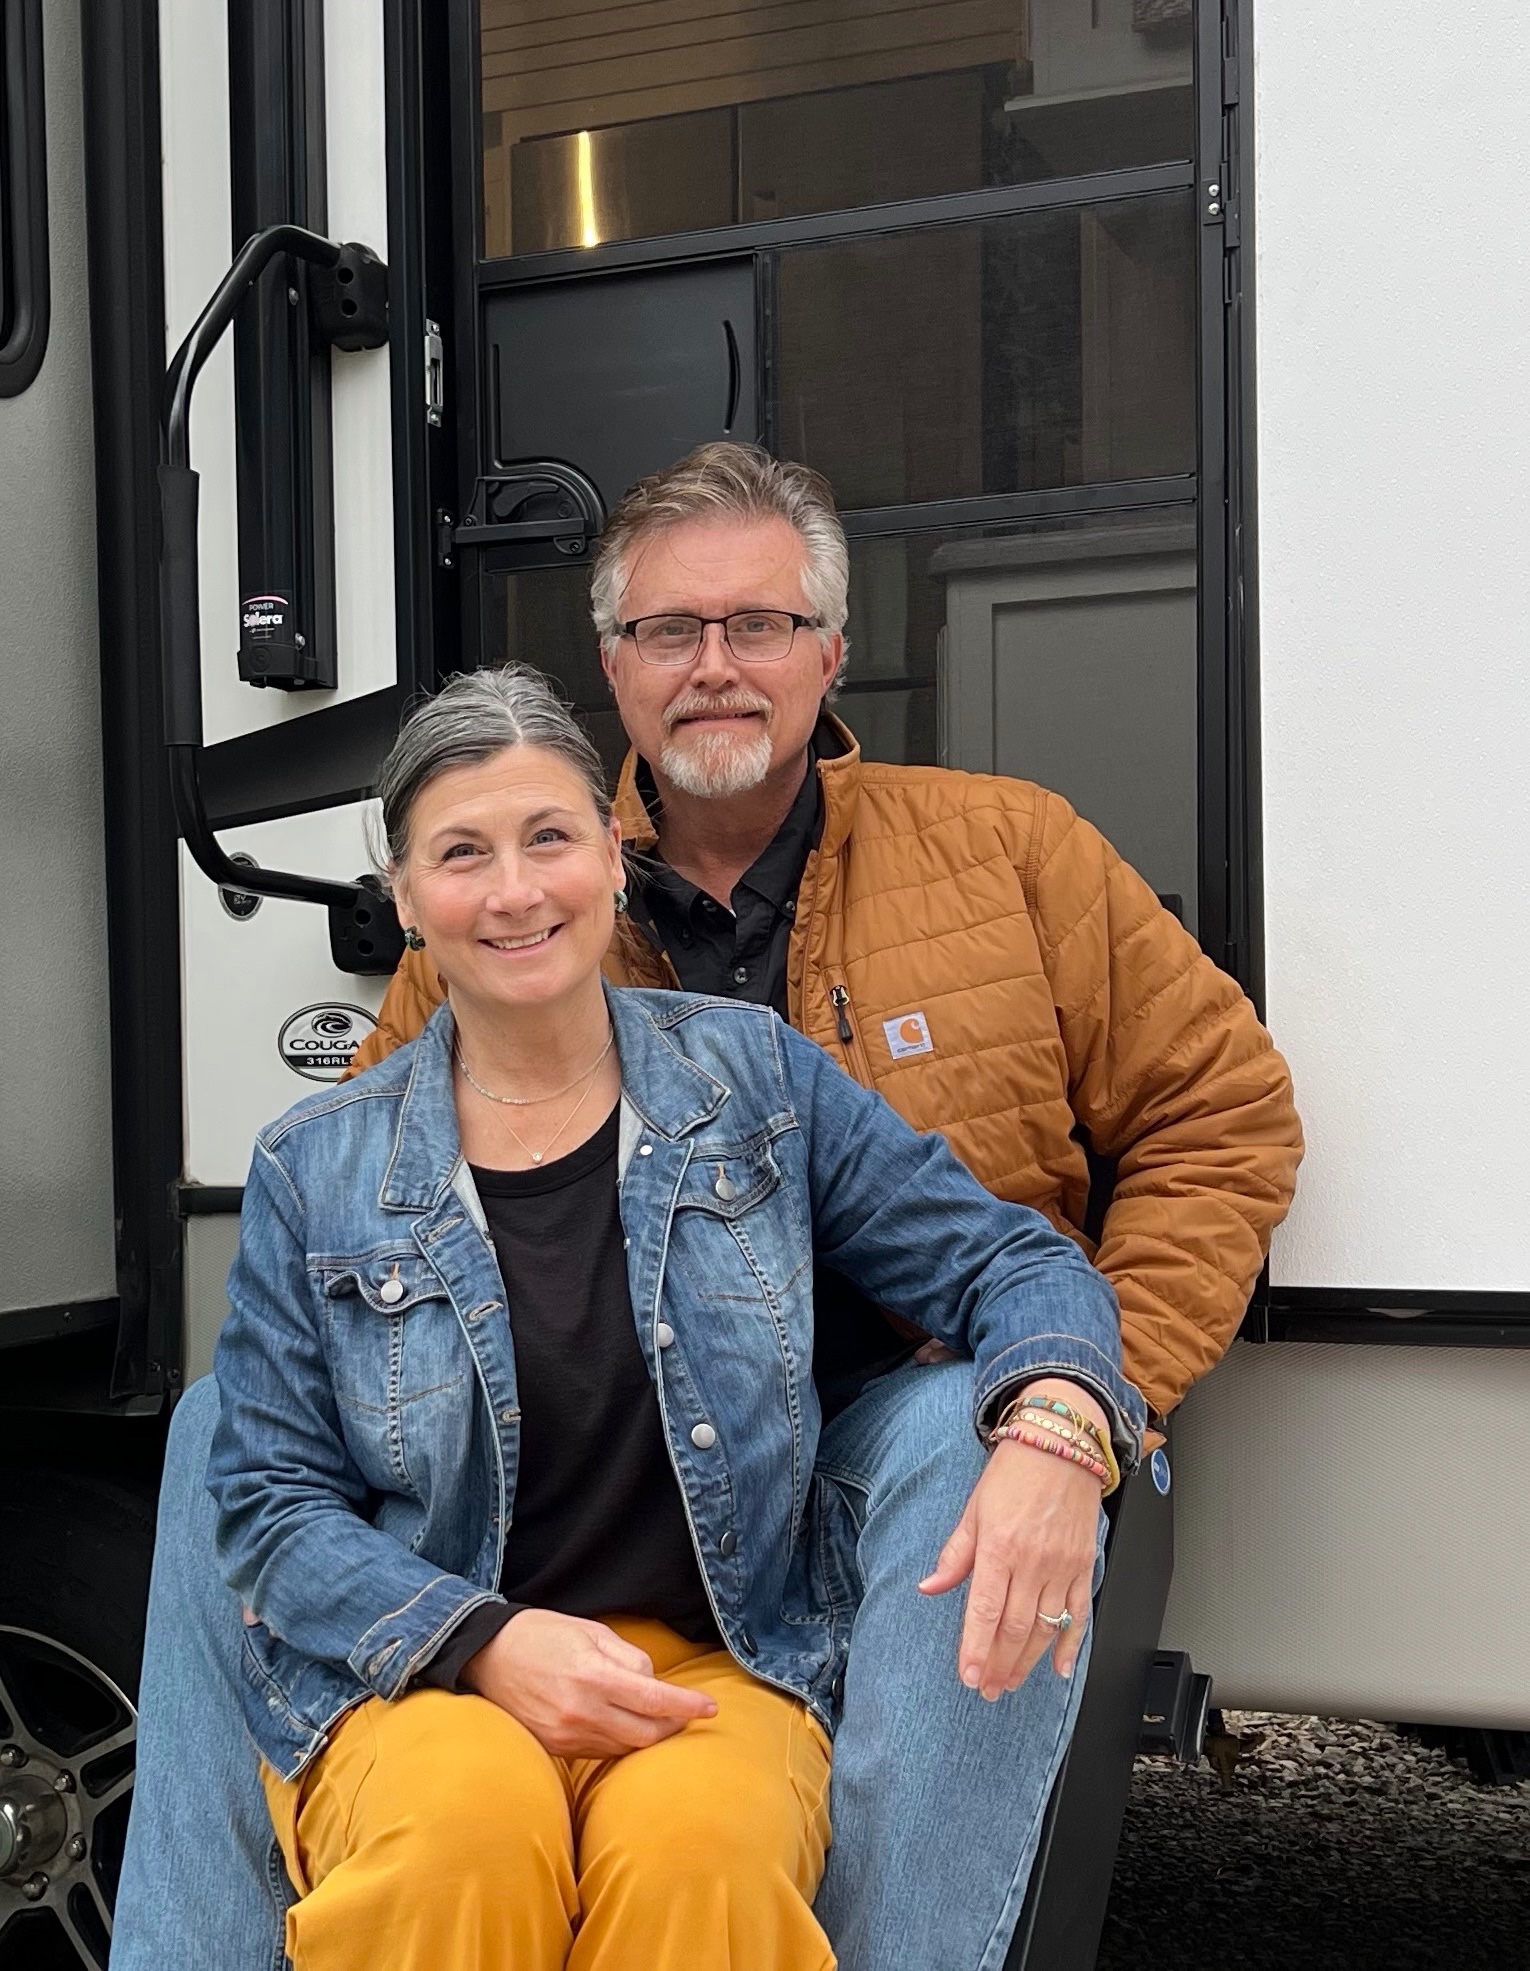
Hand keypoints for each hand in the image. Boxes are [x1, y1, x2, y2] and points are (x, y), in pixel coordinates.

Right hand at [461, 1608, 716, 1758]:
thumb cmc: (543, 1635)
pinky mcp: (555, 1749)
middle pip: (646, 1734)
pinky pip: (601, 1753)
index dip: (688, 1706)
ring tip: (659, 1719)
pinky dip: (621, 1742)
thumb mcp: (591, 1631)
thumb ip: (629, 1657)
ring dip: (648, 1736)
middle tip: (687, 1713)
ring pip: (626, 1748)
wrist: (488, 1656)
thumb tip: (655, 1683)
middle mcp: (581, 1712)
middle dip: (673, 1726)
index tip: (711, 1709)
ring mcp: (567, 1736)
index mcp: (593, 1676)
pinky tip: (625, 1726)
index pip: (655, 1701)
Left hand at [919, 1379, 1106, 1697]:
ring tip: (1010, 1683)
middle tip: (987, 1689)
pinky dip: (1071, 1644)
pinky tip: (1060, 1669)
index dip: (976, 1648)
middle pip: (1016, 1627)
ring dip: (1027, 1662)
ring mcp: (1062, 1565)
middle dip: (999, 1664)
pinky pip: (1079, 1613)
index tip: (969, 1676)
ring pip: (1046, 1627)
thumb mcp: (974, 1509)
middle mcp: (1033, 1560)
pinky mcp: (1085, 1565)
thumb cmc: (1014, 1472)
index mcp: (1000, 1546)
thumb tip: (929, 1587)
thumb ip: (954, 1555)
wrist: (1061, 1444)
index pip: (986, 1610)